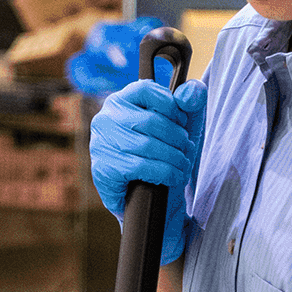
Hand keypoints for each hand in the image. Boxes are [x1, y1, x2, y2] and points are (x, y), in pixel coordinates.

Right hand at [88, 77, 206, 265]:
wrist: (150, 203)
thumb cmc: (163, 159)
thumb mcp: (182, 127)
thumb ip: (191, 103)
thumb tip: (191, 92)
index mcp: (120, 102)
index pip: (146, 89)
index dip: (171, 105)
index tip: (182, 122)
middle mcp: (105, 119)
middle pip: (151, 120)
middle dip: (178, 137)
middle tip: (187, 149)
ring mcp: (100, 145)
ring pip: (148, 145)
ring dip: (175, 158)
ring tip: (184, 165)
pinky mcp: (103, 170)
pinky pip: (141, 167)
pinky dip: (165, 173)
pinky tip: (174, 177)